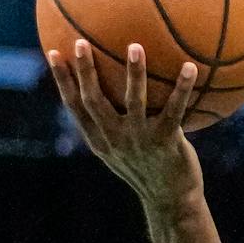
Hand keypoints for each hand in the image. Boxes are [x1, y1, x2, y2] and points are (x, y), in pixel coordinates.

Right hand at [48, 40, 202, 217]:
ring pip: (134, 101)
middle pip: (94, 99)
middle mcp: (115, 138)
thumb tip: (109, 91)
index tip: (53, 52)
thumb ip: (111, 125)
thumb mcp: (121, 151)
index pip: (74, 106)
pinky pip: (175, 110)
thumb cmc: (146, 169)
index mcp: (99, 139)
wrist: (171, 201)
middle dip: (85, 70)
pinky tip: (190, 67)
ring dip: (134, 73)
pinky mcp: (166, 141)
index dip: (62, 80)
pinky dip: (182, 88)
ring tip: (135, 46)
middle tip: (81, 41)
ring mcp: (140, 140)